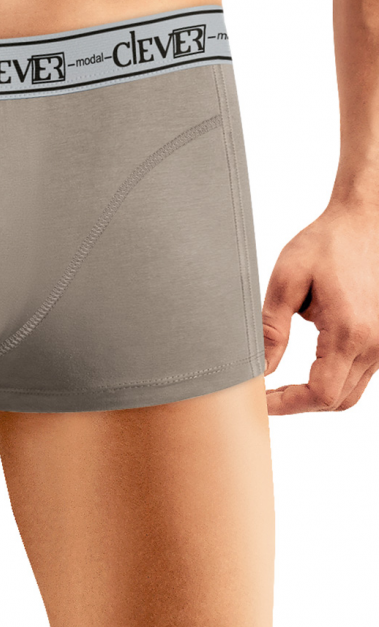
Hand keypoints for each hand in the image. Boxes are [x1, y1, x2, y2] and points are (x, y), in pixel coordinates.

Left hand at [261, 203, 378, 413]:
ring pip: (350, 393)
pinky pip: (360, 376)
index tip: (261, 401)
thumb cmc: (327, 243)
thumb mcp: (288, 280)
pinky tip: (308, 368)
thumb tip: (260, 368)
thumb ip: (272, 328)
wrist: (364, 222)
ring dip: (316, 395)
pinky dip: (333, 381)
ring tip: (282, 385)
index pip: (320, 394)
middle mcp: (375, 344)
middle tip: (266, 396)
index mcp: (350, 331)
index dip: (287, 404)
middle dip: (298, 404)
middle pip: (336, 401)